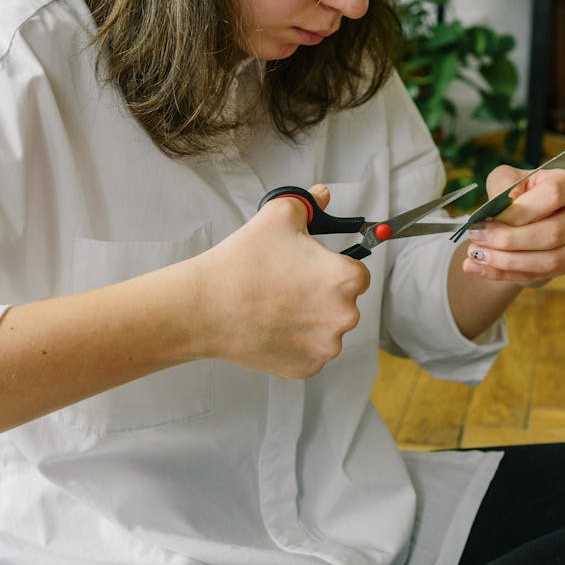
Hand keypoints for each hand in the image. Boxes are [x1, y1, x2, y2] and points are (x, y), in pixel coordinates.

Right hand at [194, 185, 369, 377]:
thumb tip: (323, 197)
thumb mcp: (280, 213)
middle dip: (321, 293)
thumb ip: (310, 203)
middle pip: (343, 302)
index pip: (357, 272)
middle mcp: (345, 317)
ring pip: (326, 329)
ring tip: (275, 305)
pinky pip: (309, 351)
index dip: (333, 266)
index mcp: (345, 279)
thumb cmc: (244, 260)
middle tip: (287, 284)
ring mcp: (325, 348)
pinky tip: (271, 326)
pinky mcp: (306, 368)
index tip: (311, 267)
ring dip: (310, 319)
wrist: (207, 306)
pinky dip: (295, 341)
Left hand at [463, 165, 564, 285]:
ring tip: (476, 255)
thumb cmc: (521, 192)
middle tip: (476, 238)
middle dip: (509, 240)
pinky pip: (539, 274)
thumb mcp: (508, 178)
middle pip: (552, 233)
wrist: (532, 215)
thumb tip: (494, 211)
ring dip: (507, 261)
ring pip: (548, 260)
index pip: (552, 195)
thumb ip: (502, 186)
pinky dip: (506, 273)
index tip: (488, 217)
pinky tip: (479, 268)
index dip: (520, 210)